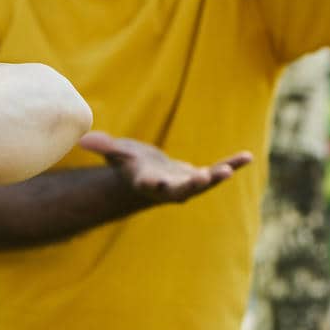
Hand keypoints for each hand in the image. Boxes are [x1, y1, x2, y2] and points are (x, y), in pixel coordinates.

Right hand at [80, 130, 249, 203]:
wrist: (148, 176)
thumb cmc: (130, 164)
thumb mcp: (117, 153)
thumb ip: (103, 146)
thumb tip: (82, 139)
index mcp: (148, 183)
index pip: (151, 186)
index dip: (155, 184)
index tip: (157, 181)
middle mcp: (170, 188)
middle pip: (182, 190)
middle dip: (193, 184)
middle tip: (203, 178)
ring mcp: (188, 184)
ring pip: (203, 184)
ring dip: (216, 178)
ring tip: (227, 171)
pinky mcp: (201, 176)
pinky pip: (219, 169)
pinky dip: (232, 164)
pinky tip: (247, 157)